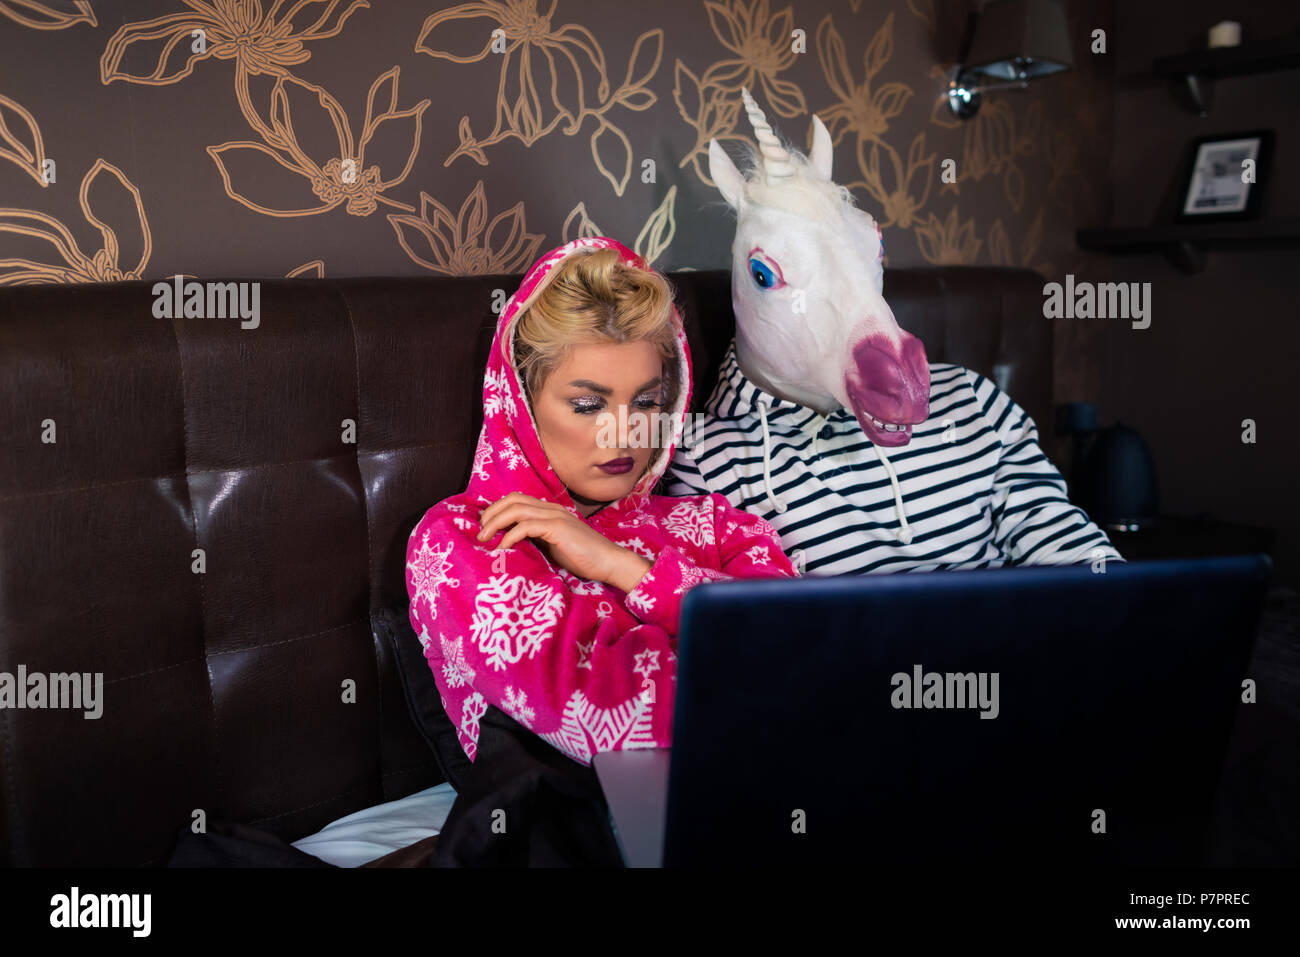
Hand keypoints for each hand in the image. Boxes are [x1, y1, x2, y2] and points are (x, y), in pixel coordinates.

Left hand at [477, 492, 651, 591]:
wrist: (608, 562)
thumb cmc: (581, 558)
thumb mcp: (551, 546)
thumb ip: (534, 539)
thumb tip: (508, 542)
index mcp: (549, 510)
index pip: (516, 499)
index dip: (496, 510)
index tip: (484, 528)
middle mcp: (550, 508)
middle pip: (512, 500)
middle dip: (490, 515)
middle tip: (479, 534)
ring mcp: (555, 516)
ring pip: (516, 509)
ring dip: (495, 523)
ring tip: (485, 540)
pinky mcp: (558, 528)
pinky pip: (526, 526)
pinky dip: (510, 537)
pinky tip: (503, 549)